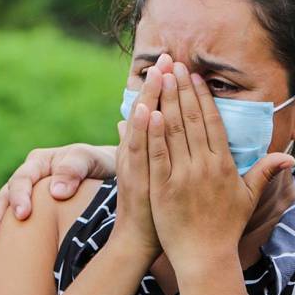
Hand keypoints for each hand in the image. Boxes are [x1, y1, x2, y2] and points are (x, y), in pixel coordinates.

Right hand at [0, 144, 117, 247]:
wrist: (113, 179)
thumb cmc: (103, 166)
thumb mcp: (92, 160)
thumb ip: (75, 169)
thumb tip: (56, 192)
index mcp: (39, 163)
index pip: (22, 179)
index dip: (19, 197)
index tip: (23, 215)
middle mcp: (28, 181)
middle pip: (3, 199)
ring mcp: (28, 200)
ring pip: (3, 216)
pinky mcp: (32, 219)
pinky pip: (13, 230)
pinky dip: (4, 245)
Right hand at [110, 65, 163, 258]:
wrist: (137, 239)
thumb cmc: (145, 208)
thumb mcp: (135, 171)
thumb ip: (130, 144)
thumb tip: (125, 119)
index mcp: (140, 149)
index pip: (151, 110)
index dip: (160, 86)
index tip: (170, 63)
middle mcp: (136, 153)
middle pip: (148, 111)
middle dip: (159, 83)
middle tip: (167, 55)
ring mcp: (135, 166)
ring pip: (141, 126)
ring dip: (150, 98)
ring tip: (157, 71)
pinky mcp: (135, 180)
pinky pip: (137, 151)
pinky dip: (140, 130)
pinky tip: (145, 109)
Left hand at [146, 63, 293, 272]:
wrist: (205, 257)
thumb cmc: (226, 227)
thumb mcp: (248, 198)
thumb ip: (265, 172)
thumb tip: (288, 156)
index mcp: (224, 165)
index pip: (212, 122)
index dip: (203, 96)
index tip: (195, 76)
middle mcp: (205, 166)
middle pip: (191, 119)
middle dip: (182, 89)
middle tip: (174, 64)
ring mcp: (183, 176)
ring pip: (173, 131)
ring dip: (166, 101)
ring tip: (160, 77)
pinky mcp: (163, 188)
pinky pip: (157, 155)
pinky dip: (152, 132)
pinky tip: (148, 111)